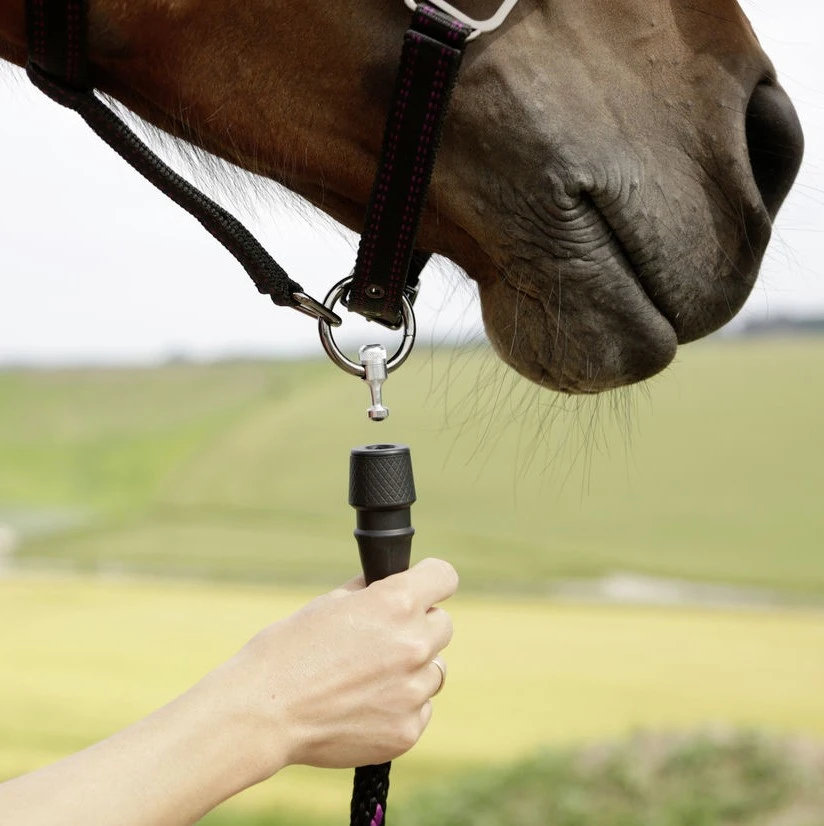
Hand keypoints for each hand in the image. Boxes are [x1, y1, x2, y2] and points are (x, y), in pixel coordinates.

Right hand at [210, 557, 457, 778]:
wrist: (264, 712)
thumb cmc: (289, 650)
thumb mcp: (331, 602)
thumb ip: (372, 594)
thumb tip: (391, 585)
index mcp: (396, 602)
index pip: (444, 576)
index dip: (431, 581)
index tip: (424, 588)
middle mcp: (413, 643)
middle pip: (443, 624)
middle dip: (419, 627)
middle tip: (384, 639)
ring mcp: (413, 690)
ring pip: (434, 670)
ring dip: (412, 669)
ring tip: (368, 678)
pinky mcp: (407, 730)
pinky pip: (421, 709)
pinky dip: (401, 706)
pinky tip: (364, 706)